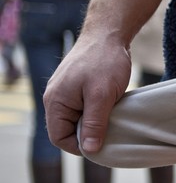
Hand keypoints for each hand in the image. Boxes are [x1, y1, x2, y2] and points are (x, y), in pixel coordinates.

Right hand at [44, 33, 131, 155]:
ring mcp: (66, 92)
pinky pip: (83, 108)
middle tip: (111, 133)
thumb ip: (94, 123)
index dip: (79, 146)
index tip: (102, 146)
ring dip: (94, 123)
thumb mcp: (102, 96)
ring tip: (112, 120)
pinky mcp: (77, 87)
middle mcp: (56, 98)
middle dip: (88, 135)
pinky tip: (111, 109)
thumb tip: (89, 149)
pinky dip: (97, 112)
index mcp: (55, 102)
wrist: (108, 33)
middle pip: (67, 130)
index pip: (59, 138)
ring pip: (77, 119)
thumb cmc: (104, 62)